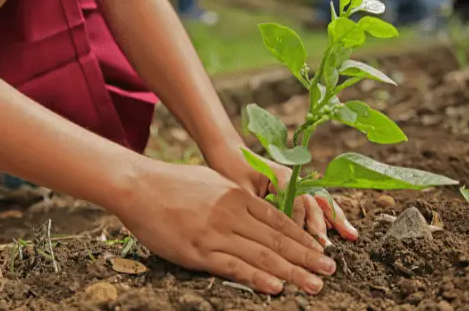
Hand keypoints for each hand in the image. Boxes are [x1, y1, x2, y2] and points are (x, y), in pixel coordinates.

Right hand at [115, 162, 336, 294]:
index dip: (303, 238)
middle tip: (329, 270)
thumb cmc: (173, 183)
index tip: (320, 249)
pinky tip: (276, 287)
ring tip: (314, 284)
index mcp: (237, 196)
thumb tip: (255, 209)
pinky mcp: (198, 251)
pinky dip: (257, 278)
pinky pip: (233, 267)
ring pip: (262, 256)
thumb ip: (235, 197)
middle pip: (277, 240)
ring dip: (292, 272)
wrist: (139, 186)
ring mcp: (216, 234)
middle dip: (306, 257)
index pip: (279, 221)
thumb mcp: (212, 181)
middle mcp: (232, 215)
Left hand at [203, 142, 358, 246]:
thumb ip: (258, 207)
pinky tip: (341, 228)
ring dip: (335, 219)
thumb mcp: (240, 190)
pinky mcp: (294, 189)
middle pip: (313, 202)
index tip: (300, 243)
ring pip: (320, 202)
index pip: (297, 203)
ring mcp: (296, 183)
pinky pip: (314, 203)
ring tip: (351, 236)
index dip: (299, 223)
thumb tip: (272, 230)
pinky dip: (328, 215)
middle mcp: (293, 179)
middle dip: (322, 225)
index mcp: (281, 176)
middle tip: (326, 248)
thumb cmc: (231, 170)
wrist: (228, 152)